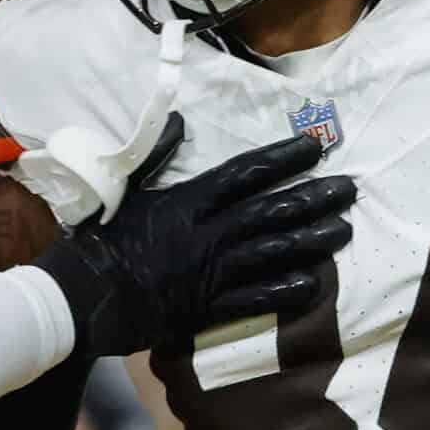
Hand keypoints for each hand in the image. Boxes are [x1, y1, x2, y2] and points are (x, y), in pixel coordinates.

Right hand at [34, 118, 352, 356]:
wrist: (80, 298)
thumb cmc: (98, 240)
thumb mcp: (124, 188)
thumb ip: (156, 154)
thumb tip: (179, 120)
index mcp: (187, 200)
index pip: (246, 172)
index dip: (284, 158)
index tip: (316, 146)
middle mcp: (207, 233)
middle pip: (272, 210)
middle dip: (314, 197)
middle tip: (349, 189)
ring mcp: (210, 272)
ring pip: (273, 252)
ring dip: (312, 240)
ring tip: (344, 229)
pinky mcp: (206, 308)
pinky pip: (255, 299)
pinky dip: (285, 290)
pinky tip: (314, 283)